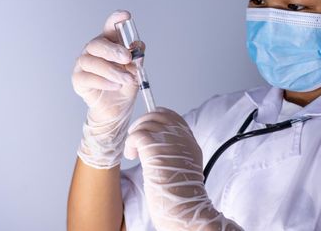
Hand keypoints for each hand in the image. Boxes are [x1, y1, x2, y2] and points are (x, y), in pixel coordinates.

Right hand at [72, 10, 139, 168]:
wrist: (117, 109)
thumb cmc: (125, 85)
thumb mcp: (136, 71)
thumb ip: (137, 58)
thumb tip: (138, 48)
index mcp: (109, 43)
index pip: (110, 28)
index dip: (115, 19)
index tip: (126, 15)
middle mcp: (94, 50)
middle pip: (98, 44)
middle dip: (113, 50)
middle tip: (127, 57)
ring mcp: (83, 64)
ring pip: (93, 62)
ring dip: (112, 70)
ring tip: (127, 79)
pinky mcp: (78, 79)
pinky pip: (88, 77)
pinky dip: (104, 81)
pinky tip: (116, 85)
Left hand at [124, 107, 243, 230]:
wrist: (184, 206)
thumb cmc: (182, 194)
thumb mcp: (188, 166)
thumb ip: (179, 150)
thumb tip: (164, 143)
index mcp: (190, 141)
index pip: (173, 117)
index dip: (158, 119)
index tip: (148, 128)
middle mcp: (181, 137)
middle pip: (159, 115)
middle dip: (144, 123)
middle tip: (137, 139)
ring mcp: (168, 140)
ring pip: (146, 122)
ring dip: (135, 135)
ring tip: (134, 152)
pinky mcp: (154, 146)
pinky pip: (136, 134)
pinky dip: (130, 144)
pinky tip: (132, 155)